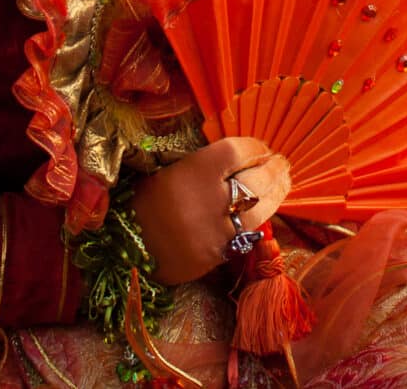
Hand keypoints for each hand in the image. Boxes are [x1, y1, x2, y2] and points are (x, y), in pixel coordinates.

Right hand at [130, 136, 290, 284]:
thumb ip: (202, 163)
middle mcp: (206, 201)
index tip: (262, 148)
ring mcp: (213, 232)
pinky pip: (245, 235)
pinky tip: (263, 211)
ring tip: (282, 183)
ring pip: (259, 211)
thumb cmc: (143, 203)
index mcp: (190, 171)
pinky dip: (257, 221)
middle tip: (281, 163)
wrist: (124, 250)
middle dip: (273, 170)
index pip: (237, 152)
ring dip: (275, 195)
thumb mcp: (166, 171)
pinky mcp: (215, 256)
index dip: (255, 148)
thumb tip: (241, 155)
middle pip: (256, 180)